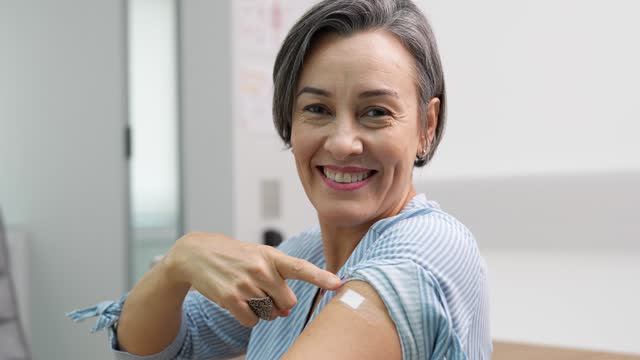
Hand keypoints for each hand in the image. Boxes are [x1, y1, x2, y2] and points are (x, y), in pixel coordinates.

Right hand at [160, 232, 341, 326]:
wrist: (196, 254)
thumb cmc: (233, 255)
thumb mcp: (258, 256)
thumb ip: (277, 279)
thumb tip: (285, 311)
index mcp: (271, 256)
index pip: (301, 267)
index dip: (321, 277)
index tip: (338, 283)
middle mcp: (261, 269)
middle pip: (288, 301)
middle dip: (280, 302)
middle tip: (264, 291)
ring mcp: (246, 284)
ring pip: (269, 313)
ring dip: (261, 308)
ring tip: (246, 290)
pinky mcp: (231, 299)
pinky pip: (252, 321)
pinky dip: (248, 317)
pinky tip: (238, 301)